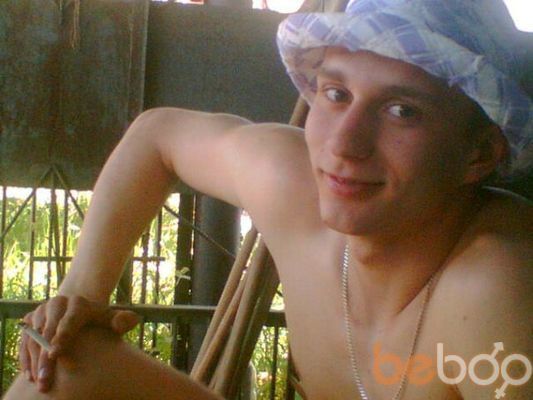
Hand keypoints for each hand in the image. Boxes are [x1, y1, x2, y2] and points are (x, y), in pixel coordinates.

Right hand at [19, 295, 138, 391]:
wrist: (79, 309)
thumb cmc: (98, 319)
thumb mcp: (112, 318)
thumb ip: (123, 320)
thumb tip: (124, 322)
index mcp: (79, 304)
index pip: (70, 321)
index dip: (62, 337)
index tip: (55, 354)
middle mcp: (58, 304)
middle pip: (48, 332)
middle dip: (45, 357)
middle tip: (45, 379)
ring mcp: (42, 311)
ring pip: (33, 337)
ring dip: (34, 360)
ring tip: (38, 381)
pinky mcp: (30, 320)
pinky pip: (24, 340)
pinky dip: (25, 357)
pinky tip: (30, 375)